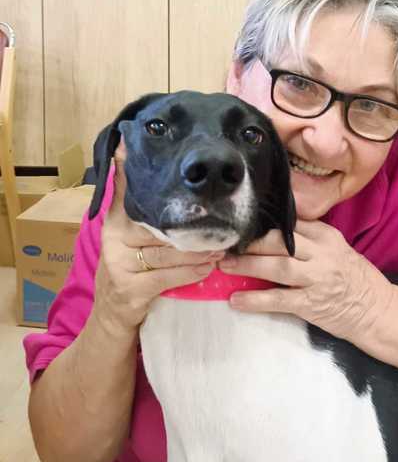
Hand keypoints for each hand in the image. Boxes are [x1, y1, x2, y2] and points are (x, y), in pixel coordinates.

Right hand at [91, 141, 223, 336]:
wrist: (114, 315)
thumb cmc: (133, 267)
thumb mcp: (133, 235)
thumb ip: (145, 207)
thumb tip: (152, 165)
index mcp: (114, 219)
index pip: (127, 189)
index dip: (136, 169)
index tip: (147, 146)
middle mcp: (113, 237)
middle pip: (158, 224)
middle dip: (191, 225)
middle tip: (220, 220)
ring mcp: (118, 263)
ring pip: (167, 252)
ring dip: (198, 250)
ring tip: (220, 247)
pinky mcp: (129, 288)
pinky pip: (167, 277)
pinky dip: (190, 273)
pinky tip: (207, 268)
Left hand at [218, 220, 392, 343]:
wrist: (378, 311)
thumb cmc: (355, 279)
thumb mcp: (337, 249)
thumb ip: (311, 239)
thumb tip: (274, 231)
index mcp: (327, 237)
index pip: (291, 223)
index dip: (264, 223)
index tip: (241, 223)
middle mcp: (322, 254)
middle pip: (279, 241)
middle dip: (250, 242)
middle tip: (225, 243)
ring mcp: (317, 279)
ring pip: (277, 267)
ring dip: (247, 266)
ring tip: (224, 266)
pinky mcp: (311, 304)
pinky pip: (278, 300)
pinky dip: (255, 300)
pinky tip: (236, 300)